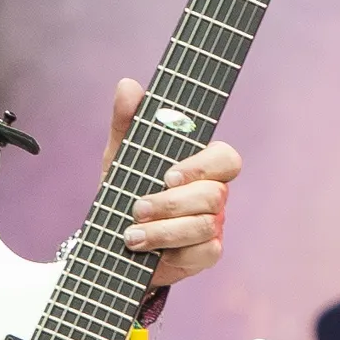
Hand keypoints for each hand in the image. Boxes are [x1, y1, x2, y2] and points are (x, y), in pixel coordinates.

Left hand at [108, 77, 241, 287]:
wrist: (112, 240)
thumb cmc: (125, 191)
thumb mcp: (120, 156)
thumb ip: (126, 122)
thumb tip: (129, 85)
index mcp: (201, 165)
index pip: (226, 158)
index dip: (202, 167)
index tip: (169, 176)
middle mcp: (213, 194)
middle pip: (214, 196)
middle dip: (171, 204)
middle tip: (137, 208)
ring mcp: (213, 224)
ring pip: (205, 225)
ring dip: (164, 231)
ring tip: (132, 235)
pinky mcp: (206, 254)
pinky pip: (203, 252)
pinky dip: (173, 253)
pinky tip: (149, 254)